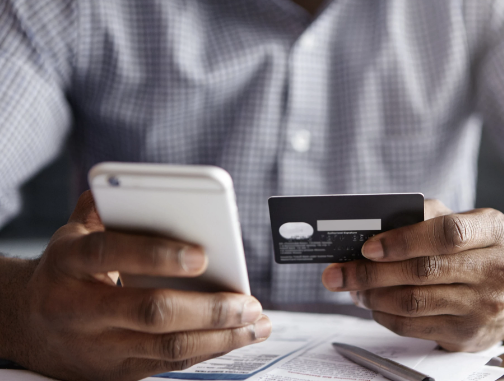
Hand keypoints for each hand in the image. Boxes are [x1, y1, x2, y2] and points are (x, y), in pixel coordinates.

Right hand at [4, 191, 270, 380]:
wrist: (27, 327)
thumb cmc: (67, 270)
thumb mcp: (73, 233)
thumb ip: (105, 206)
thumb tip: (145, 186)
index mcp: (68, 262)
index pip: (110, 252)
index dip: (156, 254)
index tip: (203, 253)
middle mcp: (79, 308)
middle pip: (151, 312)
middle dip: (208, 308)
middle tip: (248, 301)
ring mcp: (99, 346)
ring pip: (168, 347)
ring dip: (221, 337)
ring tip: (256, 323)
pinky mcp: (116, 371)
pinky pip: (170, 364)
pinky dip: (210, 350)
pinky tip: (237, 336)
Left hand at [322, 200, 503, 351]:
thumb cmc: (469, 250)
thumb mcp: (458, 222)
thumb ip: (422, 217)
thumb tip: (371, 229)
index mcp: (495, 230)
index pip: (448, 233)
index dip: (403, 240)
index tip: (367, 247)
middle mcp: (499, 269)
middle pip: (424, 271)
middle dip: (372, 272)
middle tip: (339, 272)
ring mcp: (486, 306)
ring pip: (414, 301)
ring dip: (374, 296)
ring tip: (353, 288)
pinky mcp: (468, 334)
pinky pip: (414, 326)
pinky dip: (384, 315)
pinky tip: (373, 304)